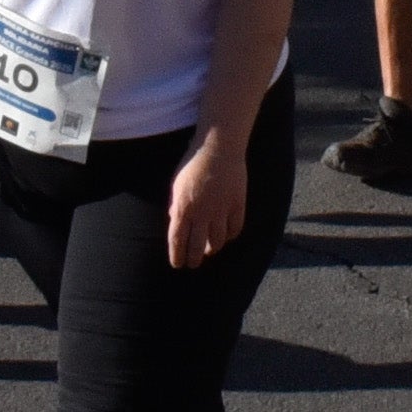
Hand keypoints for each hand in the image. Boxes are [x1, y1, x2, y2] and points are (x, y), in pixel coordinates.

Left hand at [165, 138, 246, 269]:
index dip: (177, 256)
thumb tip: (174, 220)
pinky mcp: (237, 204)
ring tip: (210, 249)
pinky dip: (230, 235)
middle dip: (194, 259)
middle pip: (197, 247)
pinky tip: (226, 235)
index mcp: (182, 207)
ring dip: (212, 248)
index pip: (177, 240)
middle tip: (194, 263)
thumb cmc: (193, 163)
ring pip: (218, 241)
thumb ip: (176, 205)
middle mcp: (201, 213)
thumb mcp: (177, 184)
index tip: (178, 264)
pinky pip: (235, 229)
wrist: (219, 147)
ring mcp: (221, 210)